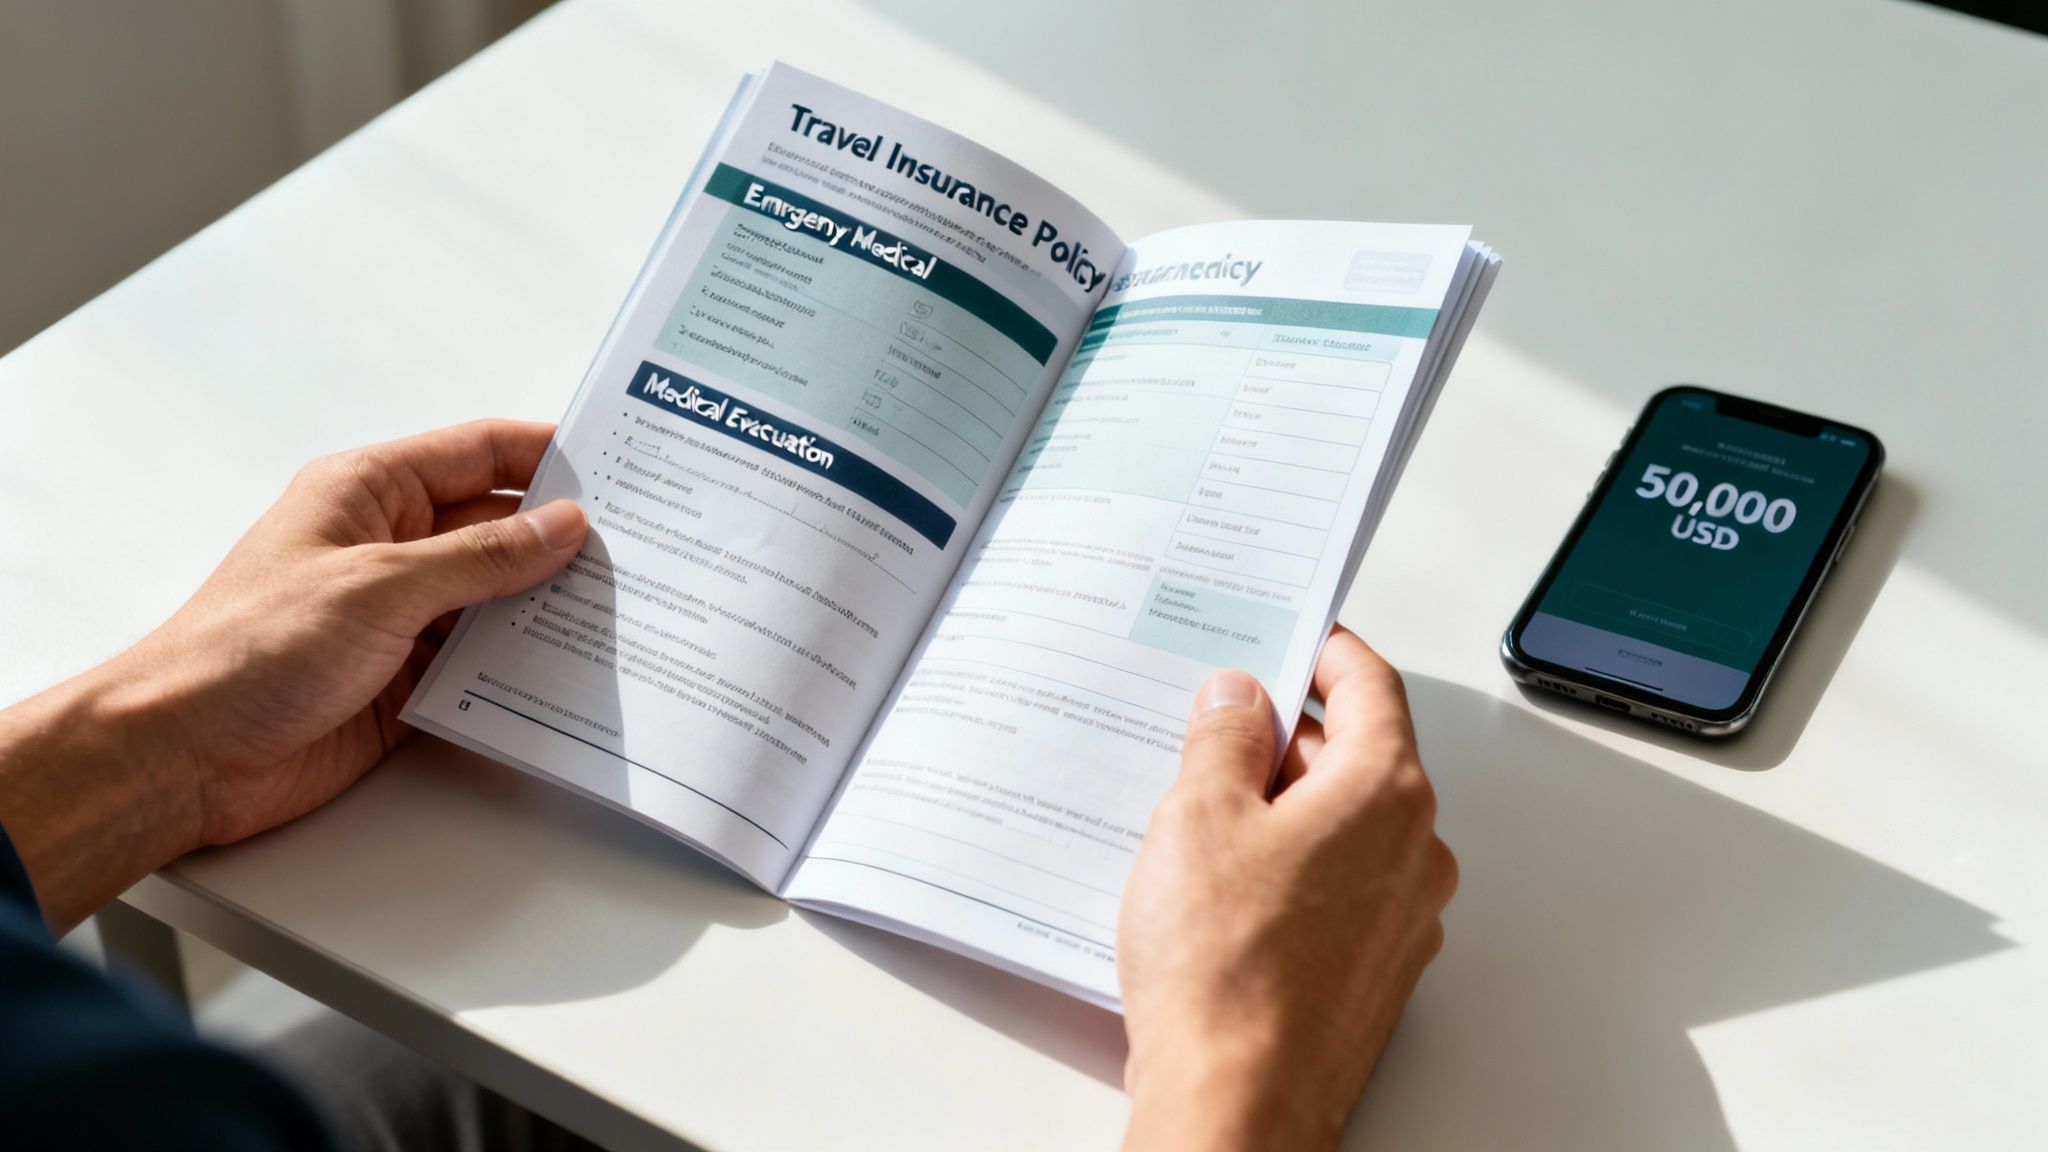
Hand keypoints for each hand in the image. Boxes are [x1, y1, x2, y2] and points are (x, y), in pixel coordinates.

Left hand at [0, 420, 585, 930]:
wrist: (184, 755)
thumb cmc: (248, 649)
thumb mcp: (380, 586)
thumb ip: (481, 557)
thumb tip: (563, 527)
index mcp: (370, 492)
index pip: (481, 452)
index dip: (552, 454)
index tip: (623, 464)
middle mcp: (390, 546)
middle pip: (500, 526)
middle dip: (566, 538)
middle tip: (647, 547)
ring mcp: (400, 615)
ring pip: (499, 598)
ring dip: (552, 607)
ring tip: (630, 609)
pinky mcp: (406, 680)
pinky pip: (484, 663)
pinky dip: (526, 666)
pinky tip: (575, 670)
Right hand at [1118, 626, 1456, 1151]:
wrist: (1238, 1101)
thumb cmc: (1227, 972)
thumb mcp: (1199, 817)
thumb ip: (1224, 739)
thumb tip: (1238, 701)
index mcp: (1385, 793)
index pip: (1371, 687)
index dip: (1325, 652)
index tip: (1294, 638)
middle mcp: (1415, 852)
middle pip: (1361, 756)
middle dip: (1289, 736)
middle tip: (1219, 727)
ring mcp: (1404, 918)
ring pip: (1347, 827)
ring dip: (1286, 808)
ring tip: (1202, 818)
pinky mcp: (1376, 970)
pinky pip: (1340, 888)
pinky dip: (1293, 868)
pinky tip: (1225, 888)